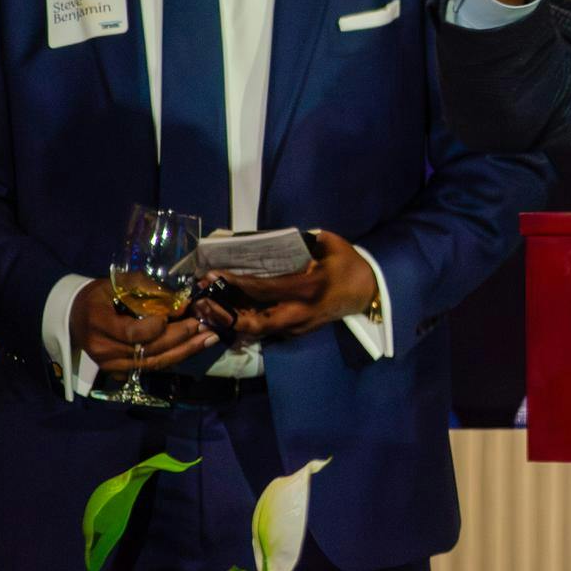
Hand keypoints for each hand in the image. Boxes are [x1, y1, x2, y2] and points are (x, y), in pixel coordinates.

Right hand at [70, 279, 218, 373]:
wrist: (76, 317)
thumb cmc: (99, 296)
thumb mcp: (118, 283)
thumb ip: (148, 290)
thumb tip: (181, 302)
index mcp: (99, 323)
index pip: (133, 333)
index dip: (157, 327)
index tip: (176, 313)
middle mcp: (103, 350)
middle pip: (148, 350)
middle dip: (180, 337)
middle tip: (204, 324)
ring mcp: (110, 365)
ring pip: (153, 363)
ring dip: (184, 351)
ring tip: (208, 338)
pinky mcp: (118, 372)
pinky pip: (150, 368)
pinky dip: (173, 358)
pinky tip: (193, 347)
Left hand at [191, 230, 378, 341]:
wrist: (368, 291)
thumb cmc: (349, 264)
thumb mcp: (329, 244)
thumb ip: (300, 241)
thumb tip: (267, 239)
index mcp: (308, 288)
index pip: (264, 289)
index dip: (235, 283)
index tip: (211, 275)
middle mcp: (300, 312)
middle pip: (254, 323)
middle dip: (224, 314)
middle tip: (202, 301)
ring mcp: (298, 326)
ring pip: (257, 330)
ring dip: (230, 320)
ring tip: (208, 307)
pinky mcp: (297, 331)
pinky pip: (265, 328)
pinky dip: (245, 321)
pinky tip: (228, 310)